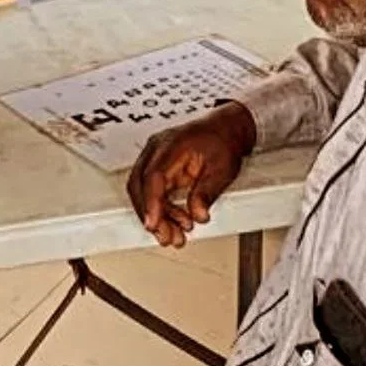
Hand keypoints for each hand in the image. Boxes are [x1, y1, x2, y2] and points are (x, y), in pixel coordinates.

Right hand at [127, 103, 256, 247]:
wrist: (225, 129)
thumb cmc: (222, 142)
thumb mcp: (221, 170)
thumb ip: (207, 193)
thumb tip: (198, 214)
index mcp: (172, 146)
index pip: (153, 176)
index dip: (151, 202)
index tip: (153, 223)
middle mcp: (157, 150)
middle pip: (140, 185)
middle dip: (150, 215)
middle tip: (166, 236)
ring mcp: (155, 158)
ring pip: (143, 191)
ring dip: (156, 216)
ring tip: (174, 235)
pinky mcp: (159, 168)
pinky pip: (152, 191)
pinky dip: (162, 209)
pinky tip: (175, 222)